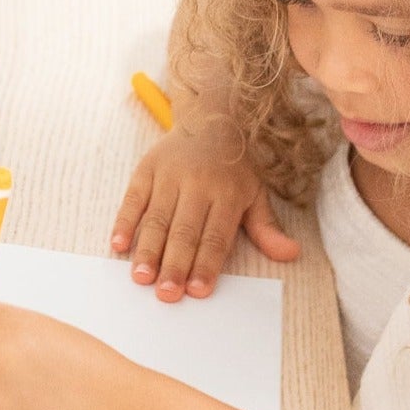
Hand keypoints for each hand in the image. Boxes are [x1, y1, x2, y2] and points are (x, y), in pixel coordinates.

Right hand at [110, 119, 298, 301]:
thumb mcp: (256, 192)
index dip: (206, 264)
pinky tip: (119, 245)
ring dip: (147, 250)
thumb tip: (291, 254)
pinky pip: (133, 198)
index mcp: (227, 193)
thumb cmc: (235, 165)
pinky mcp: (146, 168)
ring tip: (141, 278)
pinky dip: (124, 221)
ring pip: (157, 218)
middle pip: (184, 231)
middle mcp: (198, 183)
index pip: (215, 236)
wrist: (212, 115)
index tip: (196, 291)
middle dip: (174, 264)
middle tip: (166, 294)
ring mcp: (169, 174)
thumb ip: (266, 228)